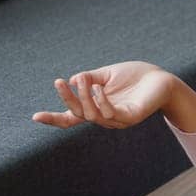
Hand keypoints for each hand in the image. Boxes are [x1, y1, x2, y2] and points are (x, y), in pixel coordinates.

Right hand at [31, 61, 173, 129]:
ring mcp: (117, 120)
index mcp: (96, 108)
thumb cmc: (134, 76)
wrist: (161, 78)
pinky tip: (99, 88)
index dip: (54, 119)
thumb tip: (73, 81)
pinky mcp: (130, 117)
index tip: (35, 116)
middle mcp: (104, 117)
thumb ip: (89, 79)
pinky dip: (102, 101)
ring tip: (83, 80)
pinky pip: (111, 113)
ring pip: (92, 114)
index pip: (71, 118)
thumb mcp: (106, 75)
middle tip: (59, 82)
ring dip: (84, 97)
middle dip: (67, 99)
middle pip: (78, 114)